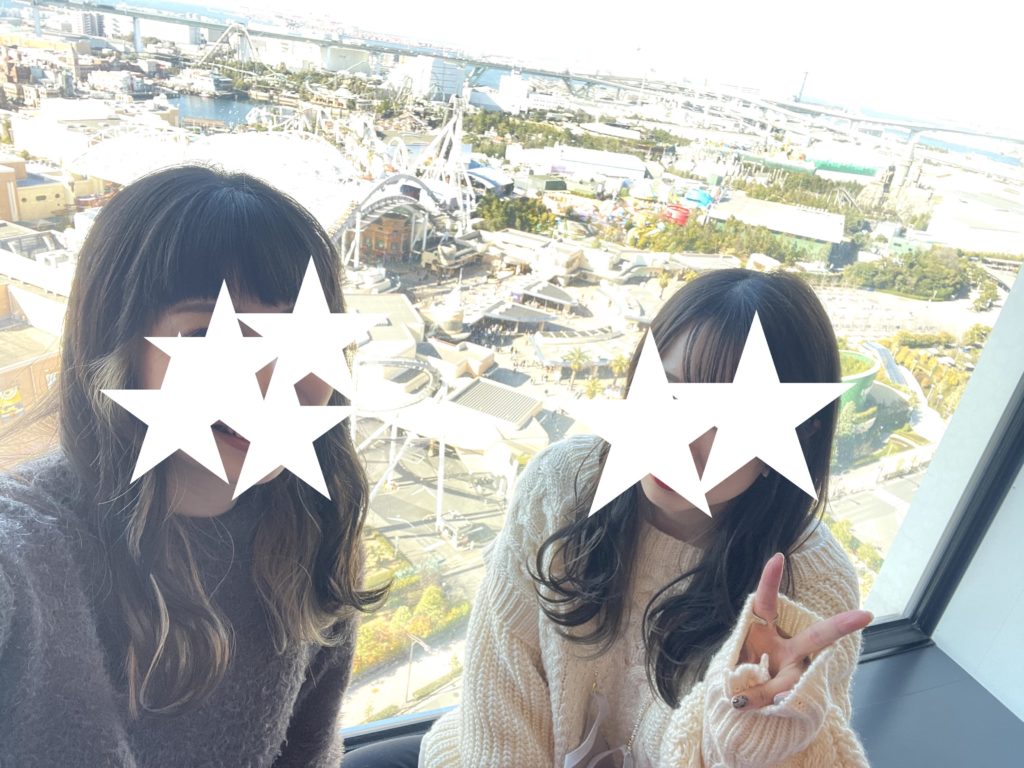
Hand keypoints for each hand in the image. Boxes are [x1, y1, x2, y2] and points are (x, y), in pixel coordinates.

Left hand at [731, 552, 871, 710]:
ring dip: (765, 692)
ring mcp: (792, 671)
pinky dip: (764, 705)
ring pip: (791, 679)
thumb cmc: (741, 677)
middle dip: (840, 627)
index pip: (765, 603)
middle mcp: (784, 648)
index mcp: (763, 631)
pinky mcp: (791, 693)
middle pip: (816, 638)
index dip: (770, 581)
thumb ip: (744, 682)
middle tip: (865, 616)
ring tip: (743, 700)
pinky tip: (753, 706)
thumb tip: (748, 701)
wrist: (745, 705)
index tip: (777, 557)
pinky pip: (784, 699)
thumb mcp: (734, 673)